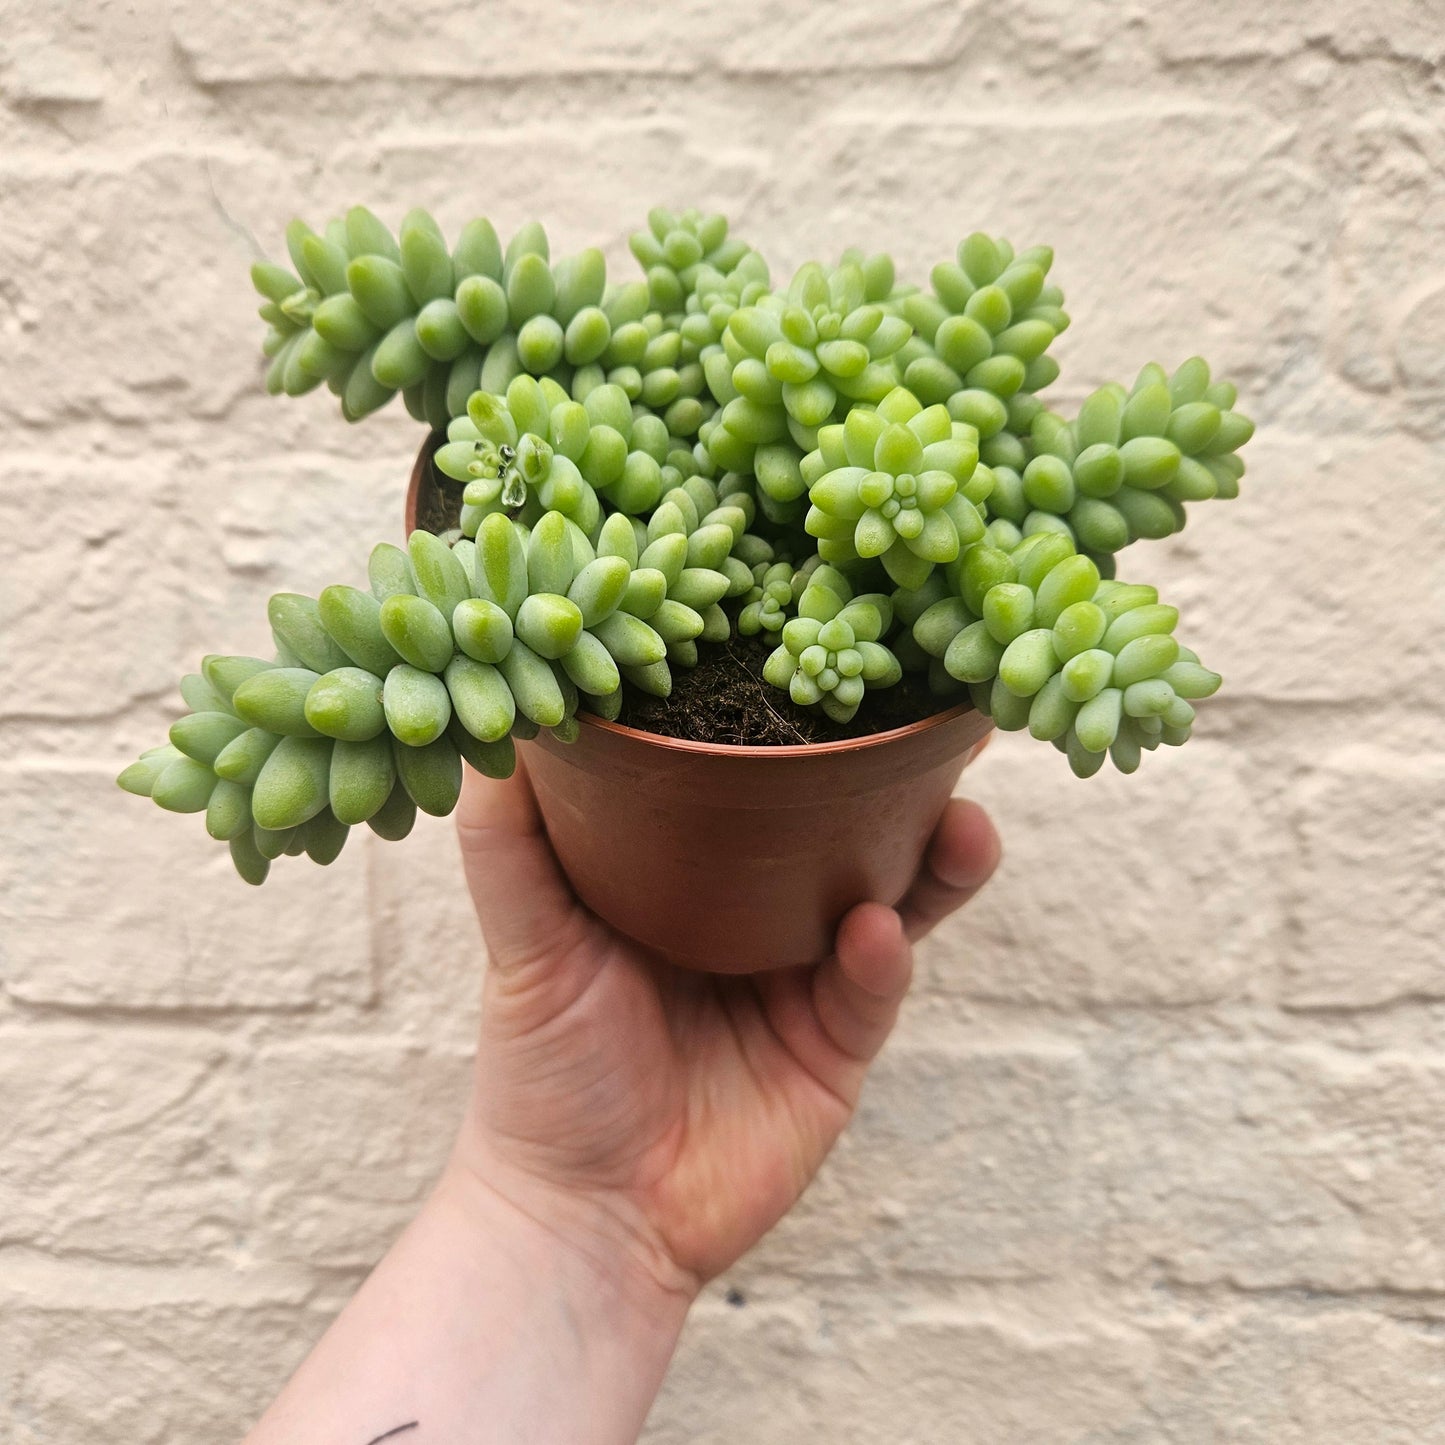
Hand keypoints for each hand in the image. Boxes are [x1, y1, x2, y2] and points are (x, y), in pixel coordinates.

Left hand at [446, 753, 1001, 1302]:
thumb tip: (501, 717)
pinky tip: (874, 932)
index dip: (803, 727)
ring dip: (935, 859)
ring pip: (892, 899)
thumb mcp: (523, 936)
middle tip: (944, 724)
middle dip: (902, 781)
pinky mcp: (836, 1048)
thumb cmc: (543, 1070)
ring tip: (962, 816)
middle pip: (848, 829)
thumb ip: (510, 836)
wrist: (582, 1213)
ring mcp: (806, 977)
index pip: (762, 782)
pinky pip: (872, 990)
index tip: (834, 654)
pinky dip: (880, 956)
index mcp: (693, 872)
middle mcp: (760, 912)